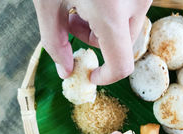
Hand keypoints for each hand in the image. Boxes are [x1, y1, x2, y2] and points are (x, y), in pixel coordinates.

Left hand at [33, 0, 151, 83]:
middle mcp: (135, 3)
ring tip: (81, 8)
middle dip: (99, 44)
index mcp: (111, 12)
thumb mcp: (47, 2)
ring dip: (105, 29)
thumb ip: (55, 42)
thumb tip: (65, 71)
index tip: (91, 74)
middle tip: (74, 25)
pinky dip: (114, 13)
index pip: (121, 65)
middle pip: (123, 46)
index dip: (106, 77)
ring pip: (128, 29)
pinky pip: (132, 12)